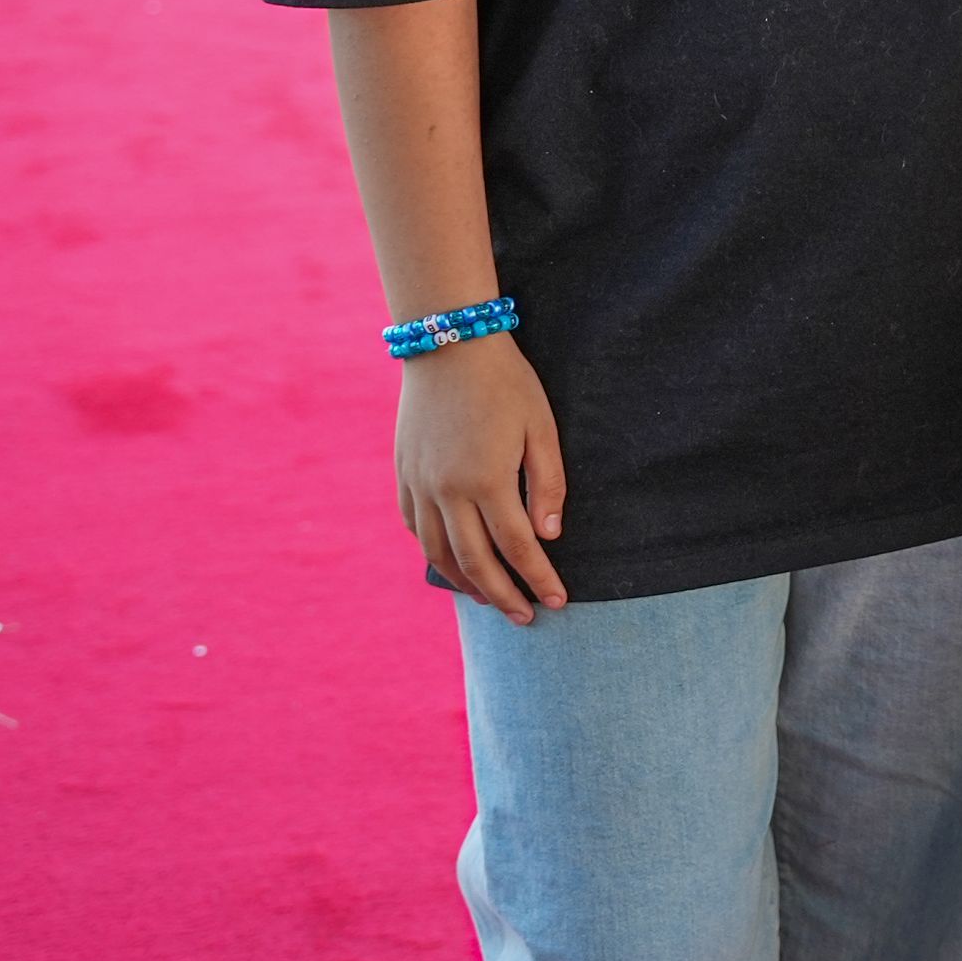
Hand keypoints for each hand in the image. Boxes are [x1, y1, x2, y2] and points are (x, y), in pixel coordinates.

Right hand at [395, 333, 567, 623]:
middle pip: (476, 562)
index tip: (558, 601)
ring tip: (491, 599)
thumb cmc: (505, 381)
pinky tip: (451, 562)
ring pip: (440, 552)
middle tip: (526, 617)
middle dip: (504, 595)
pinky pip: (414, 527)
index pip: (518, 547)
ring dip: (466, 583)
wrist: (448, 343)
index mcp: (487, 480)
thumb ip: (547, 484)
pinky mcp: (403, 474)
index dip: (539, 578)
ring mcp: (420, 484)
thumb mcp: (541, 426)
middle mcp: (447, 490)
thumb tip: (549, 536)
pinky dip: (433, 553)